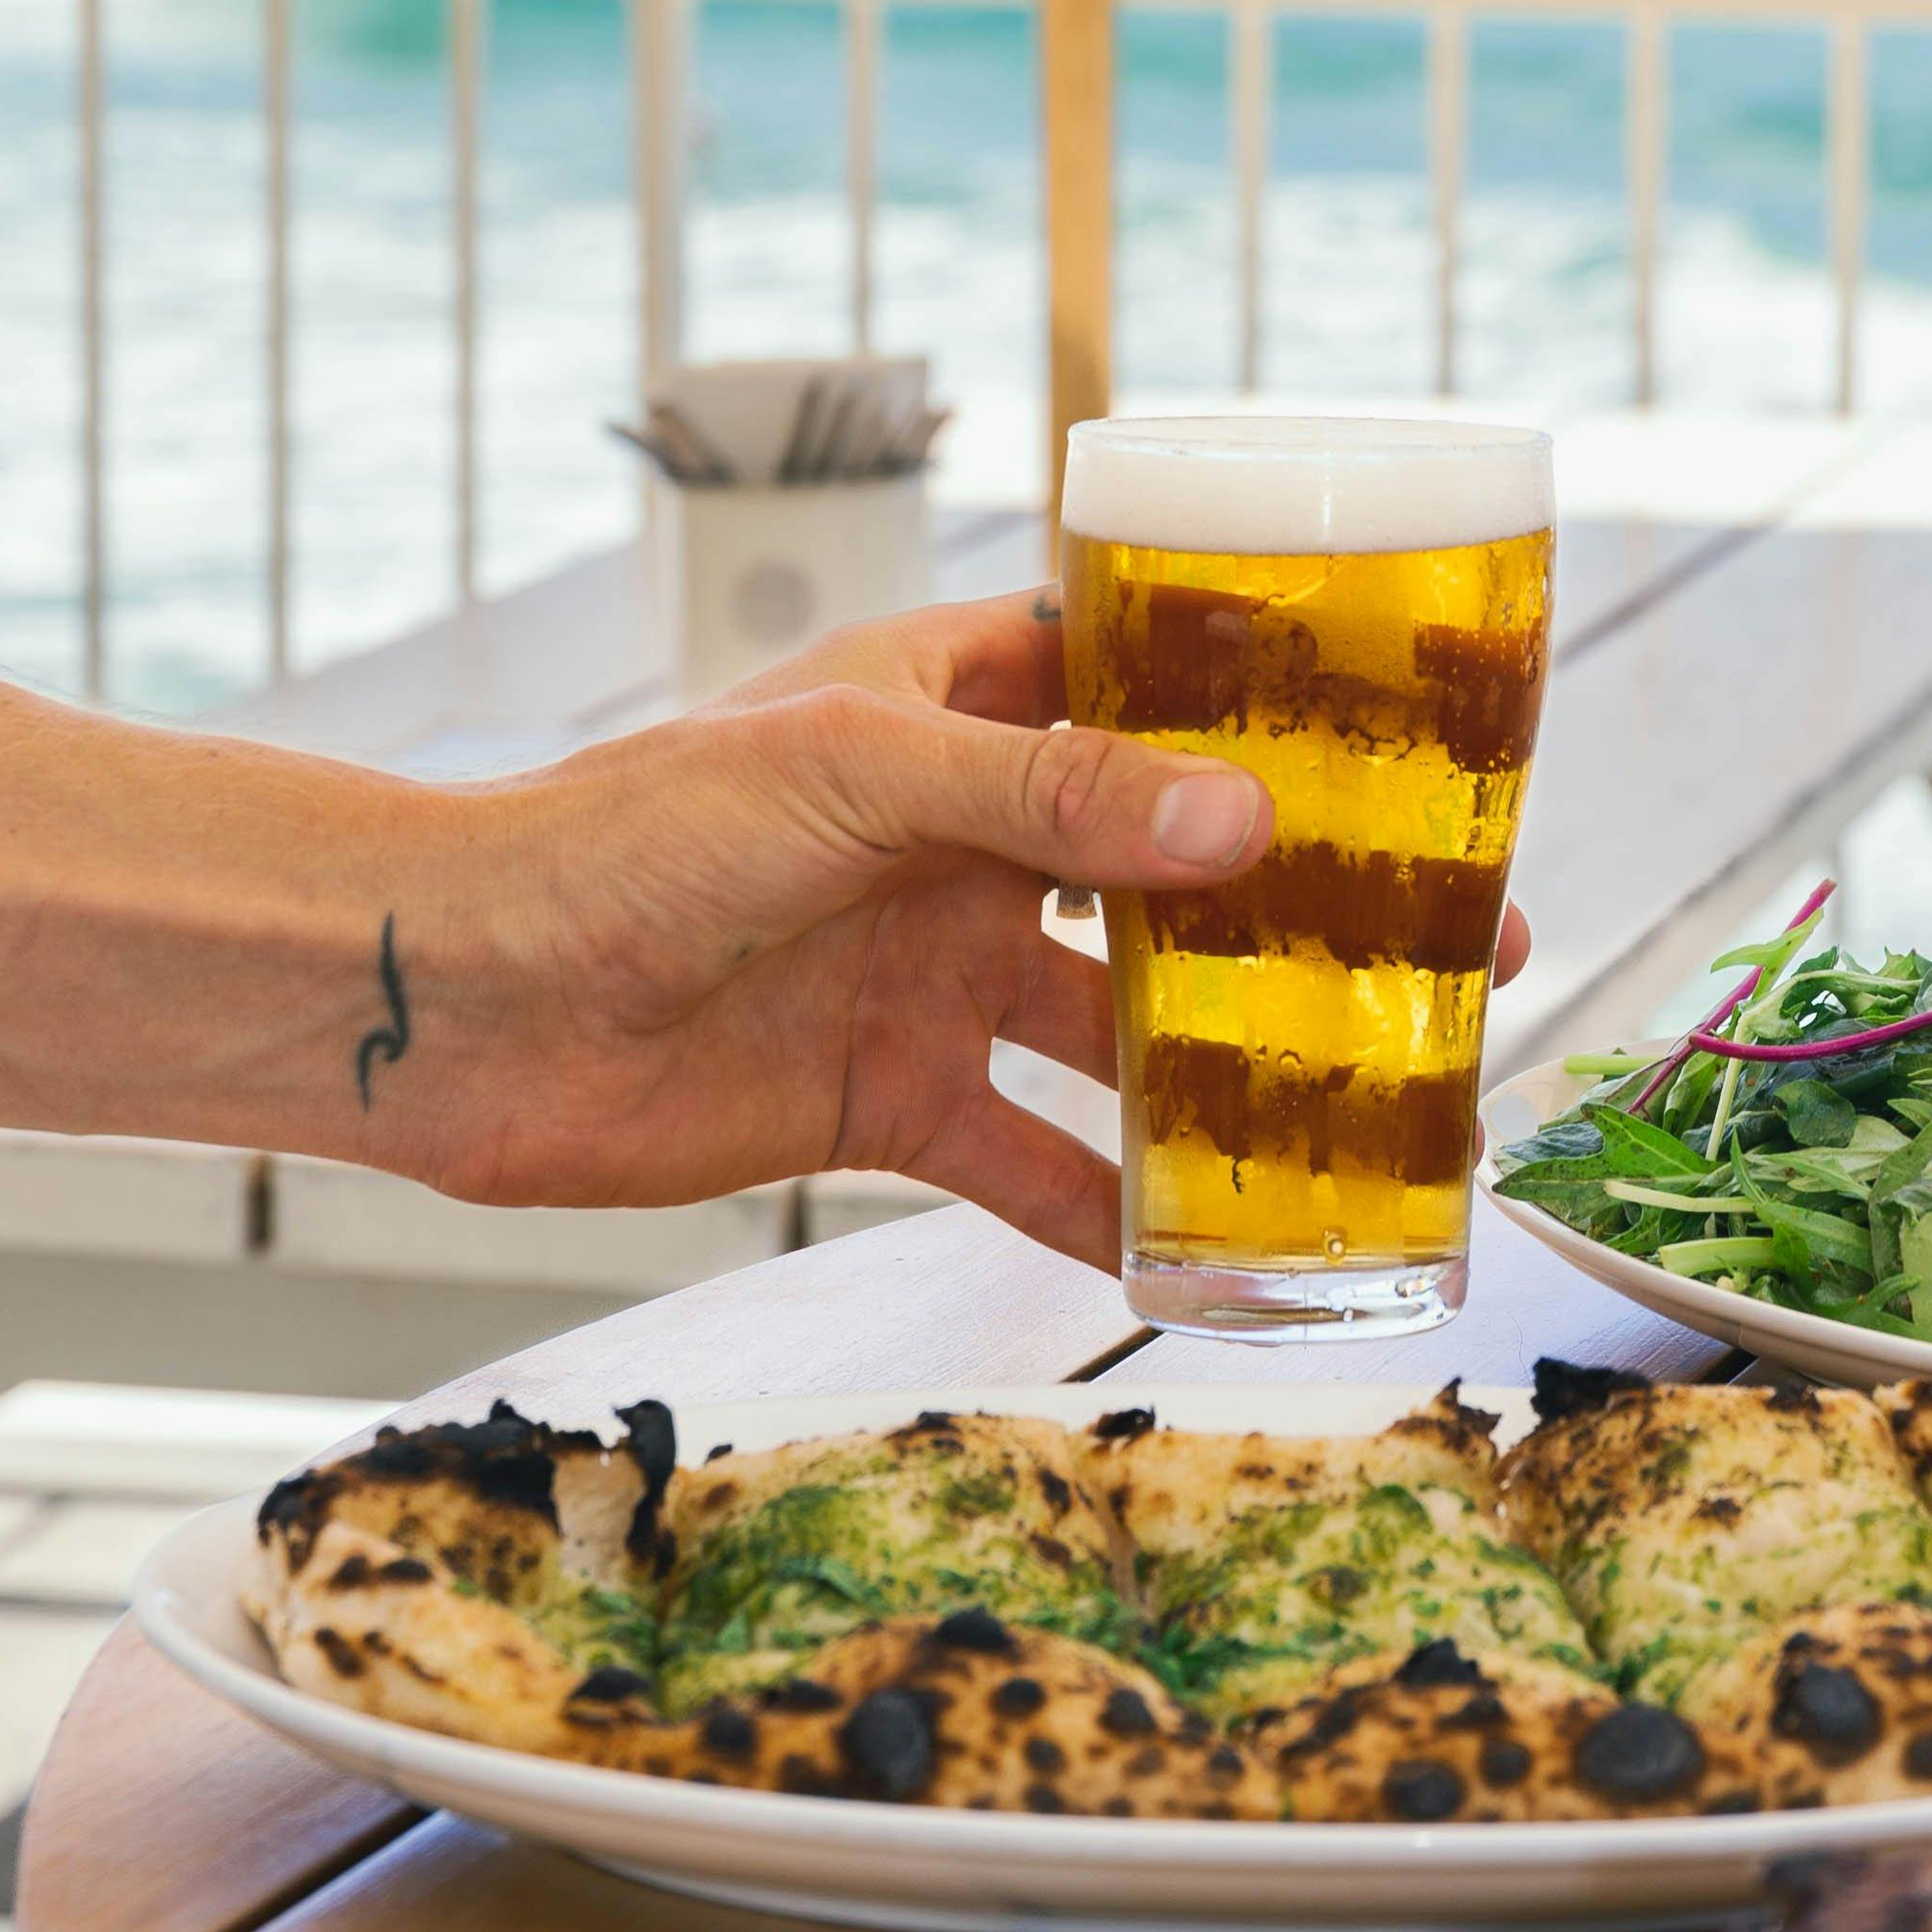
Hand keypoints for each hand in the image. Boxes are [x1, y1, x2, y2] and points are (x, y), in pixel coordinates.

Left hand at [425, 593, 1528, 1274]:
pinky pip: (1037, 1157)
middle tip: (1461, 944)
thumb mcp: (861, 775)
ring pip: (1129, 1022)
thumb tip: (1249, 824)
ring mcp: (935, 967)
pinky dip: (1118, 1207)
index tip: (1417, 737)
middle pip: (1174, 862)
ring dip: (1239, 1066)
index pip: (1147, 677)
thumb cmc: (632, 832)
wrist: (469, 1003)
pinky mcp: (892, 1097)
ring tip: (1381, 1107)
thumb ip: (1054, 802)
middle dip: (1307, 906)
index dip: (1273, 705)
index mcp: (959, 699)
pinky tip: (1217, 1254)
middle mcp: (966, 832)